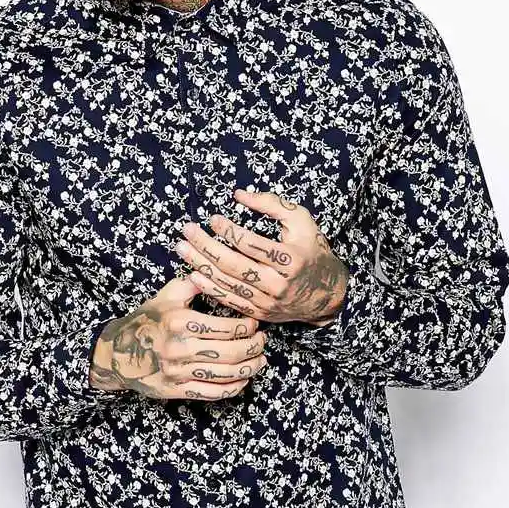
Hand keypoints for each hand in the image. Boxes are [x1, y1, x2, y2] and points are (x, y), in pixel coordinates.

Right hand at [89, 275, 267, 400]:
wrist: (116, 352)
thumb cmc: (147, 320)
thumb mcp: (167, 295)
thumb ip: (194, 282)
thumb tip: (219, 268)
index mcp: (180, 321)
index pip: (228, 327)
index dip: (248, 326)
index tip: (254, 323)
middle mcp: (179, 348)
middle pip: (232, 352)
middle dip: (254, 347)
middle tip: (262, 341)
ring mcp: (177, 372)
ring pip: (226, 375)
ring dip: (249, 369)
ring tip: (260, 361)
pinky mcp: (176, 390)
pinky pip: (212, 393)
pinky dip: (233, 388)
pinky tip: (242, 379)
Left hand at [173, 189, 348, 325]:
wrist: (326, 294)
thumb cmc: (311, 250)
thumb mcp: (301, 221)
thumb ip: (271, 204)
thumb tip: (238, 194)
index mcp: (290, 259)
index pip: (251, 244)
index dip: (228, 230)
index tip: (212, 218)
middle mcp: (278, 283)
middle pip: (234, 264)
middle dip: (206, 246)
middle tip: (187, 231)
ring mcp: (267, 301)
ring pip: (228, 283)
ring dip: (200, 265)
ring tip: (182, 249)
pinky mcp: (259, 313)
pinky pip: (230, 301)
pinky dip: (209, 288)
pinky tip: (193, 275)